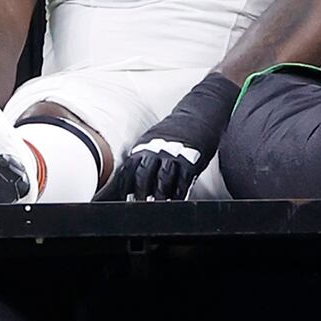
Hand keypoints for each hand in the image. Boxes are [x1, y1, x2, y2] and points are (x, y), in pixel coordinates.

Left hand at [96, 73, 240, 200]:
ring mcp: (175, 155)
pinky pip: (183, 180)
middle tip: (138, 205)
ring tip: (157, 206)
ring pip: (162, 179)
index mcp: (145, 146)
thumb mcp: (153, 140)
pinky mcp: (192, 161)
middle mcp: (157, 150)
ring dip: (158, 195)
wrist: (199, 114)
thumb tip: (130, 178)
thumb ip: (143, 157)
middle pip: (143, 174)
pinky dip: (178, 193)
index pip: (129, 168)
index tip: (121, 198)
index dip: (123, 186)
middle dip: (139, 192)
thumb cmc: (175, 132)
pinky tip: (176, 200)